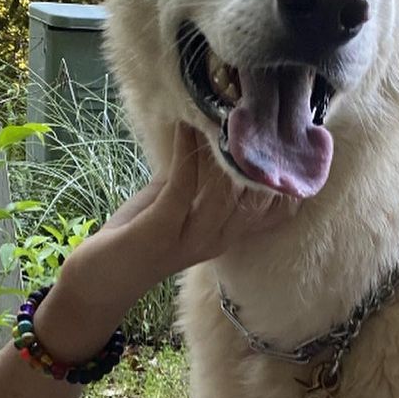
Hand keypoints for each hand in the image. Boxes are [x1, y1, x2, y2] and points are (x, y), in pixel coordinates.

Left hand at [33, 123, 296, 364]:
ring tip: (225, 119)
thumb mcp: (176, 204)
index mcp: (226, 236)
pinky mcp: (160, 231)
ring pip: (225, 197)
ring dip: (224, 155)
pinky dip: (184, 155)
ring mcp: (189, 239)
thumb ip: (198, 179)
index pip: (272, 214)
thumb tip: (210, 135)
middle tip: (261, 120)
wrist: (101, 278)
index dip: (289, 184)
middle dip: (261, 162)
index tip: (297, 149)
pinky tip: (185, 128)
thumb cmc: (138, 235)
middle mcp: (216, 240)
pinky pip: (181, 188)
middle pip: (255, 203)